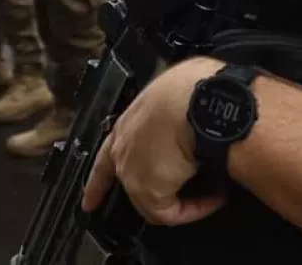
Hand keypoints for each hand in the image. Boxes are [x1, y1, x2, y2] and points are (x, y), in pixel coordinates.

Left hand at [82, 58, 226, 225]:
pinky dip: (195, 209)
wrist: (195, 100)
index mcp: (126, 125)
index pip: (105, 157)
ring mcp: (132, 172)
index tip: (88, 201)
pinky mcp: (149, 191)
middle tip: (188, 191)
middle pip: (134, 183)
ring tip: (212, 188)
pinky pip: (173, 213)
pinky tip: (213, 197)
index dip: (97, 182)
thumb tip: (188, 124)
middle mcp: (123, 150)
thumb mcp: (173, 97)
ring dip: (184, 200)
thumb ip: (171, 116)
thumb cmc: (189, 89)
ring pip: (155, 201)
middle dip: (161, 189)